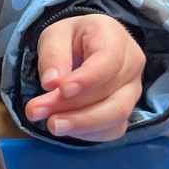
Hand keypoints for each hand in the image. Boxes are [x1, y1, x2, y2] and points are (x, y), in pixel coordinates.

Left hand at [27, 14, 144, 141]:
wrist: (87, 45)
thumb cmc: (72, 38)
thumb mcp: (55, 35)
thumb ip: (53, 55)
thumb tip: (51, 83)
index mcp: (115, 39)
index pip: (109, 62)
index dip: (87, 79)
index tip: (61, 89)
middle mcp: (132, 66)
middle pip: (112, 96)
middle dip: (73, 108)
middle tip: (36, 111)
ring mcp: (132, 91)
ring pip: (116, 116)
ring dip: (81, 124)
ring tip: (51, 124)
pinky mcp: (126, 111)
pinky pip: (113, 129)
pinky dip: (88, 133)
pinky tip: (65, 128)